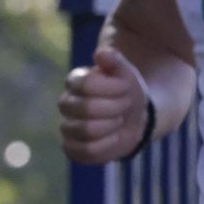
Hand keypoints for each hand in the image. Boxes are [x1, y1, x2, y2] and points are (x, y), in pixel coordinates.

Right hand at [59, 47, 149, 164]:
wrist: (136, 118)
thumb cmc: (128, 92)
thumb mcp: (127, 74)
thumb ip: (115, 61)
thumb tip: (101, 53)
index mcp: (76, 81)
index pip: (86, 84)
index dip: (112, 88)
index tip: (126, 89)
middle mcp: (66, 103)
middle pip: (86, 108)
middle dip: (115, 108)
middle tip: (125, 106)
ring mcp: (67, 127)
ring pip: (86, 130)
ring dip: (111, 126)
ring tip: (119, 121)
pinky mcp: (72, 148)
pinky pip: (85, 151)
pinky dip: (107, 145)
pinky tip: (114, 137)